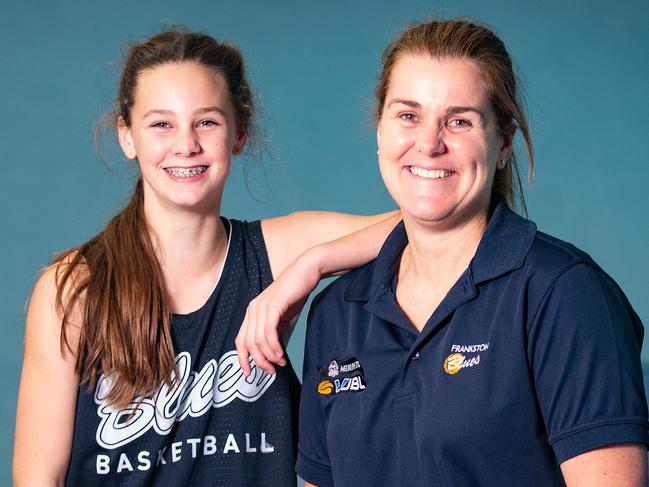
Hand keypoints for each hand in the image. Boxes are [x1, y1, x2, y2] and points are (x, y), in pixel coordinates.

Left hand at [236, 250, 321, 374]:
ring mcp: (262, 306)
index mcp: (252, 312)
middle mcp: (253, 309)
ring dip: (270, 356)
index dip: (243, 359)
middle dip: (259, 362)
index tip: (250, 373)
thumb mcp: (281, 315)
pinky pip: (269, 332)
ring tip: (280, 362)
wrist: (306, 271)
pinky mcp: (274, 305)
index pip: (240, 340)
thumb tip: (273, 353)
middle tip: (271, 371)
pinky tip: (281, 354)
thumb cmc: (295, 293)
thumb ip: (273, 330)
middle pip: (248, 344)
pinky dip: (275, 347)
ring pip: (258, 340)